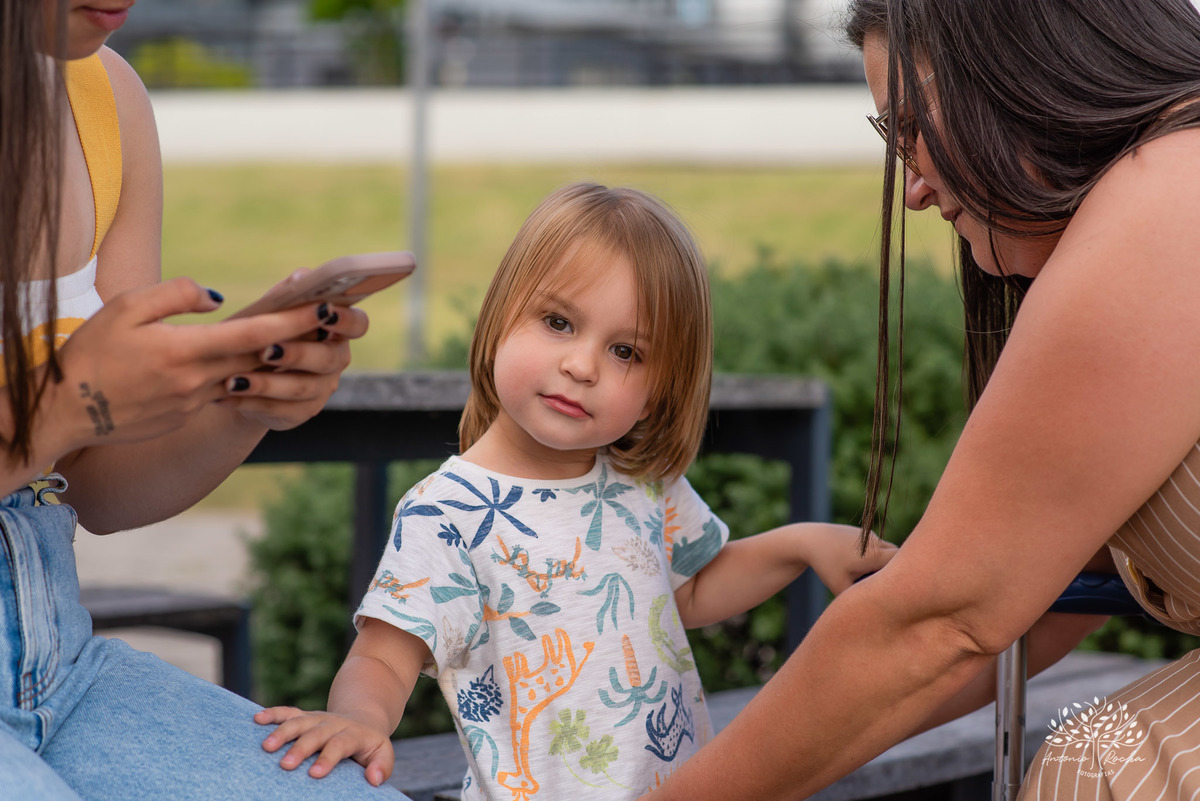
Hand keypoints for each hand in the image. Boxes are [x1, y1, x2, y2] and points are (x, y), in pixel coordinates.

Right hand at [52, 277, 301, 450]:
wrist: (65, 410)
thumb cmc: (91, 352)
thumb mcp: (126, 307)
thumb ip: (176, 296)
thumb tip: (219, 300)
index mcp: (184, 351)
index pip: (253, 334)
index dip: (292, 320)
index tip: (323, 307)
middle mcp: (197, 382)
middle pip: (261, 359)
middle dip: (297, 340)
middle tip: (329, 321)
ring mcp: (194, 404)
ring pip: (245, 379)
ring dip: (274, 362)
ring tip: (301, 339)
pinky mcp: (186, 416)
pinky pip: (222, 393)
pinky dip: (242, 379)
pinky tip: (256, 365)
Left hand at [216, 300, 366, 429]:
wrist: (245, 372)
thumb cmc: (265, 330)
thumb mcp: (275, 308)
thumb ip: (290, 292)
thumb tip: (302, 279)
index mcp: (336, 330)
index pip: (357, 324)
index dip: (346, 320)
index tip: (325, 312)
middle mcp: (335, 360)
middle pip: (329, 359)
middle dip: (297, 354)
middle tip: (267, 351)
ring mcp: (321, 390)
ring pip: (301, 388)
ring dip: (267, 384)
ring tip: (236, 380)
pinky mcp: (300, 413)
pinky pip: (278, 410)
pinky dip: (250, 402)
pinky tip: (226, 395)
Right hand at [254, 705, 394, 786]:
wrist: (362, 720)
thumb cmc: (370, 746)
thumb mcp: (383, 753)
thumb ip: (382, 766)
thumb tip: (375, 779)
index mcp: (353, 734)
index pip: (341, 744)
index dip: (328, 757)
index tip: (314, 773)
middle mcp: (333, 723)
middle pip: (316, 733)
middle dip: (300, 748)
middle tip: (285, 765)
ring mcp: (318, 718)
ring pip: (299, 721)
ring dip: (282, 732)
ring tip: (266, 747)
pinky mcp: (305, 716)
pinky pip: (288, 712)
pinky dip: (272, 713)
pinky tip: (257, 718)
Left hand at [800, 523, 896, 594]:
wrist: (811, 539)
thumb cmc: (825, 565)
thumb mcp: (840, 587)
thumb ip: (858, 600)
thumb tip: (875, 611)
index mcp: (874, 555)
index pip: (902, 566)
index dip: (903, 578)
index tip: (897, 591)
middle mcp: (876, 543)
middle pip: (899, 557)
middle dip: (897, 571)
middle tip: (887, 586)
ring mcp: (871, 536)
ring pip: (889, 550)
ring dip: (887, 562)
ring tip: (874, 576)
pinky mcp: (865, 534)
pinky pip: (879, 546)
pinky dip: (878, 556)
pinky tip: (862, 565)